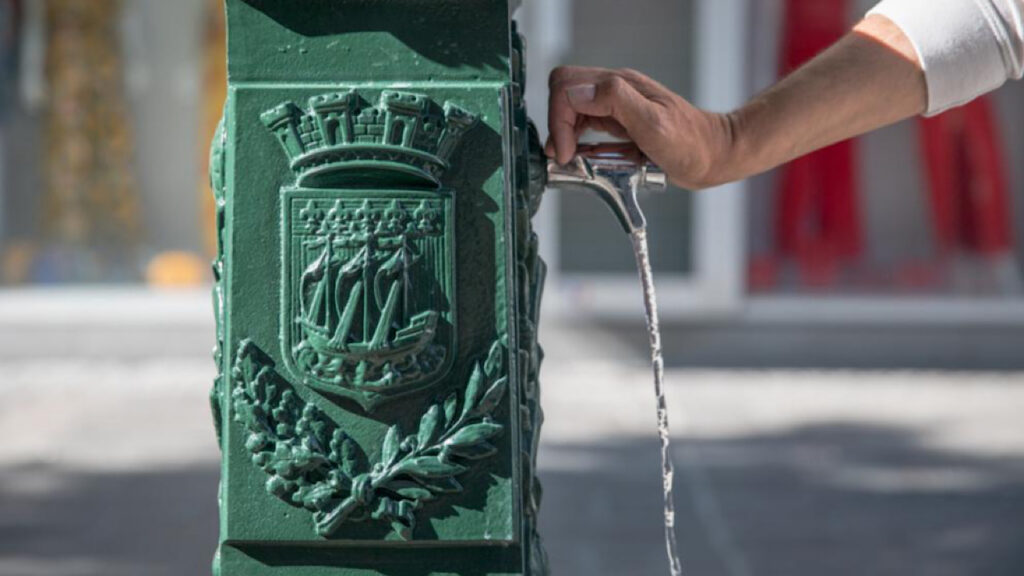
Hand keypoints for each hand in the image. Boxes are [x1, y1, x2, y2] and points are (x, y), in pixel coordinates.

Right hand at [546, 66, 735, 189]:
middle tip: (563, 157)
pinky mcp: (620, 121)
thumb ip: (615, 101)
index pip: (567, 87)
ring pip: (571, 107)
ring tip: (569, 160)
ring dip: (563, 133)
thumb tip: (577, 93)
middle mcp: (616, 90)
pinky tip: (580, 158)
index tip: (565, 153)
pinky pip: (585, 124)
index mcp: (621, 85)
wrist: (714, 156)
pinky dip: (576, 141)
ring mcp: (618, 105)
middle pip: (564, 92)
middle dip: (556, 124)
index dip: (559, 121)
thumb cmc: (691, 145)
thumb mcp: (654, 124)